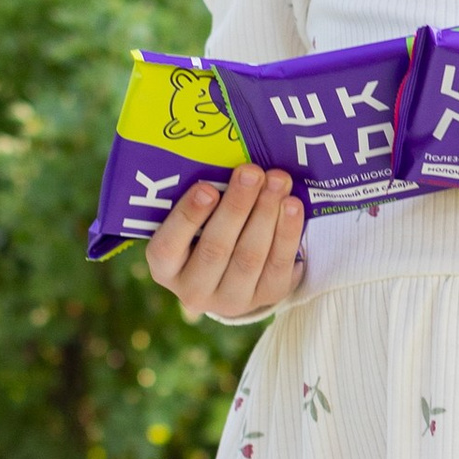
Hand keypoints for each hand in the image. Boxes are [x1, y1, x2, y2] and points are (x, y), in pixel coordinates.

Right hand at [144, 168, 306, 322]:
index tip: (207, 188)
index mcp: (165, 268)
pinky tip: (292, 206)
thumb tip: (226, 158)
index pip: (168, 247)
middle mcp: (193, 290)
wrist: (234, 274)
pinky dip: (287, 233)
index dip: (188, 217)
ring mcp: (230, 300)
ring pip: (249, 257)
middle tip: (252, 172)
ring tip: (277, 181)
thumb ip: (202, 198)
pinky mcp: (266, 298)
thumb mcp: (193, 220)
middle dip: (237, 206)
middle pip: (215, 249)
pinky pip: (279, 265)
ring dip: (266, 214)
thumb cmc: (207, 230)